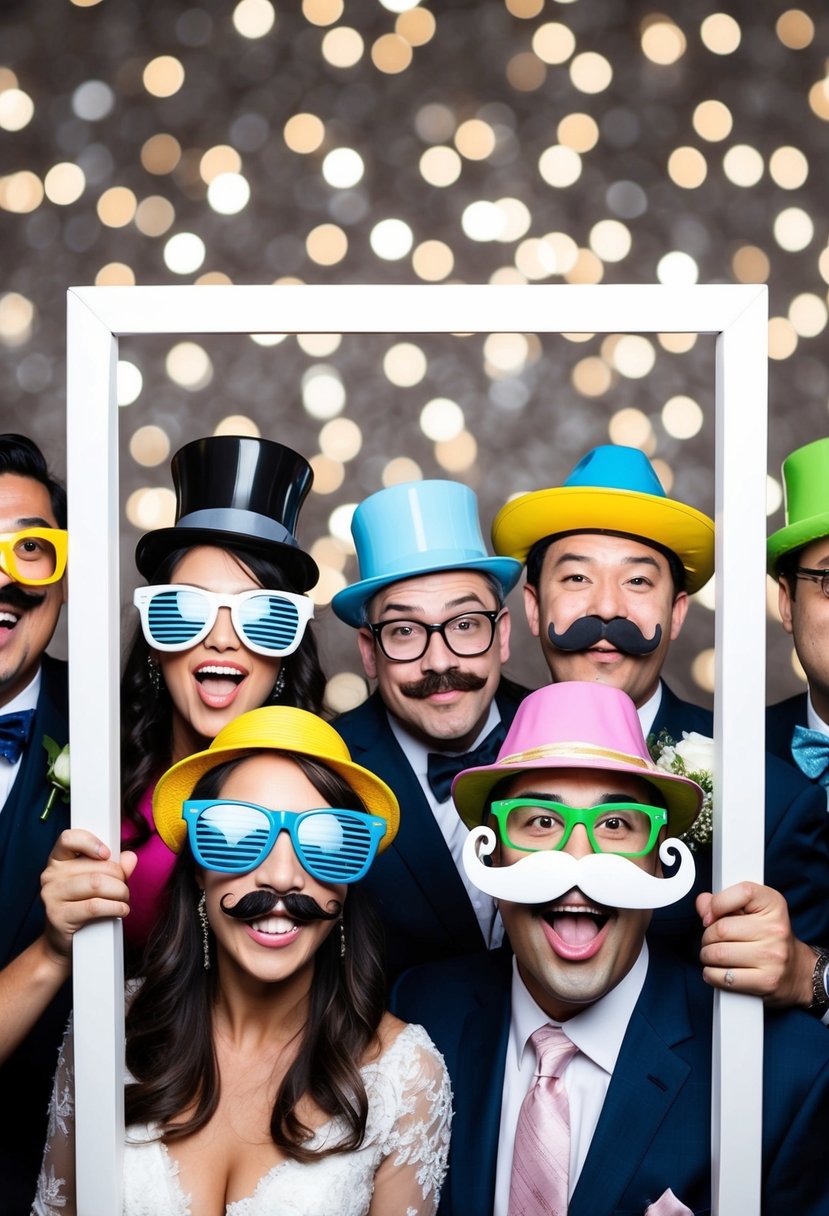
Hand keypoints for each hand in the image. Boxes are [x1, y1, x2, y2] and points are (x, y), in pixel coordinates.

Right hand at [40, 829, 136, 963]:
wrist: (63, 942)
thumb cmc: (81, 906)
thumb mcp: (96, 883)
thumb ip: (114, 867)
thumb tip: (130, 857)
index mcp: (58, 860)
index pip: (69, 838)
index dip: (91, 842)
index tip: (107, 853)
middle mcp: (51, 875)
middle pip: (95, 866)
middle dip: (119, 877)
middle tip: (124, 887)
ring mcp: (52, 896)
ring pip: (97, 884)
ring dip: (120, 892)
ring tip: (124, 899)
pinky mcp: (58, 916)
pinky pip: (94, 906)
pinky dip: (115, 907)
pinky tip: (122, 910)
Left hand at [697, 882, 814, 1007]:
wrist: (797, 971)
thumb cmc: (768, 938)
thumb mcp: (751, 910)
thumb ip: (723, 902)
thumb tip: (703, 904)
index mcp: (774, 904)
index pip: (741, 892)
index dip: (716, 904)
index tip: (710, 916)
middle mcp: (776, 929)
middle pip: (721, 929)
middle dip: (707, 936)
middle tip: (711, 941)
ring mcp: (773, 957)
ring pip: (718, 954)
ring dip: (707, 956)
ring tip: (713, 956)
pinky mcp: (767, 981)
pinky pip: (724, 978)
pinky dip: (711, 975)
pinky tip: (716, 971)